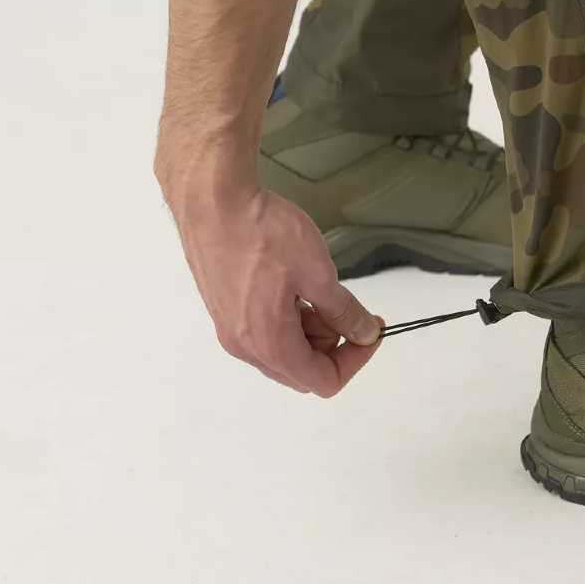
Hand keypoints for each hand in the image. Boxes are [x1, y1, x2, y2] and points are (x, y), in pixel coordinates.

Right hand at [164, 170, 383, 395]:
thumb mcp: (317, 273)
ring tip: (319, 287)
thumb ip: (343, 311)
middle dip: (333, 344)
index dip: (355, 360)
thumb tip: (365, 334)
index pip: (323, 381)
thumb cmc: (265, 234)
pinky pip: (264, 331)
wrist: (214, 201)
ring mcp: (230, 329)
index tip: (370, 329)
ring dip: (311, 329)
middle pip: (301, 370)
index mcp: (269, 344)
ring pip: (283, 350)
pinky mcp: (224, 309)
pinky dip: (289, 318)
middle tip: (347, 306)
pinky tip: (295, 282)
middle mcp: (244, 347)